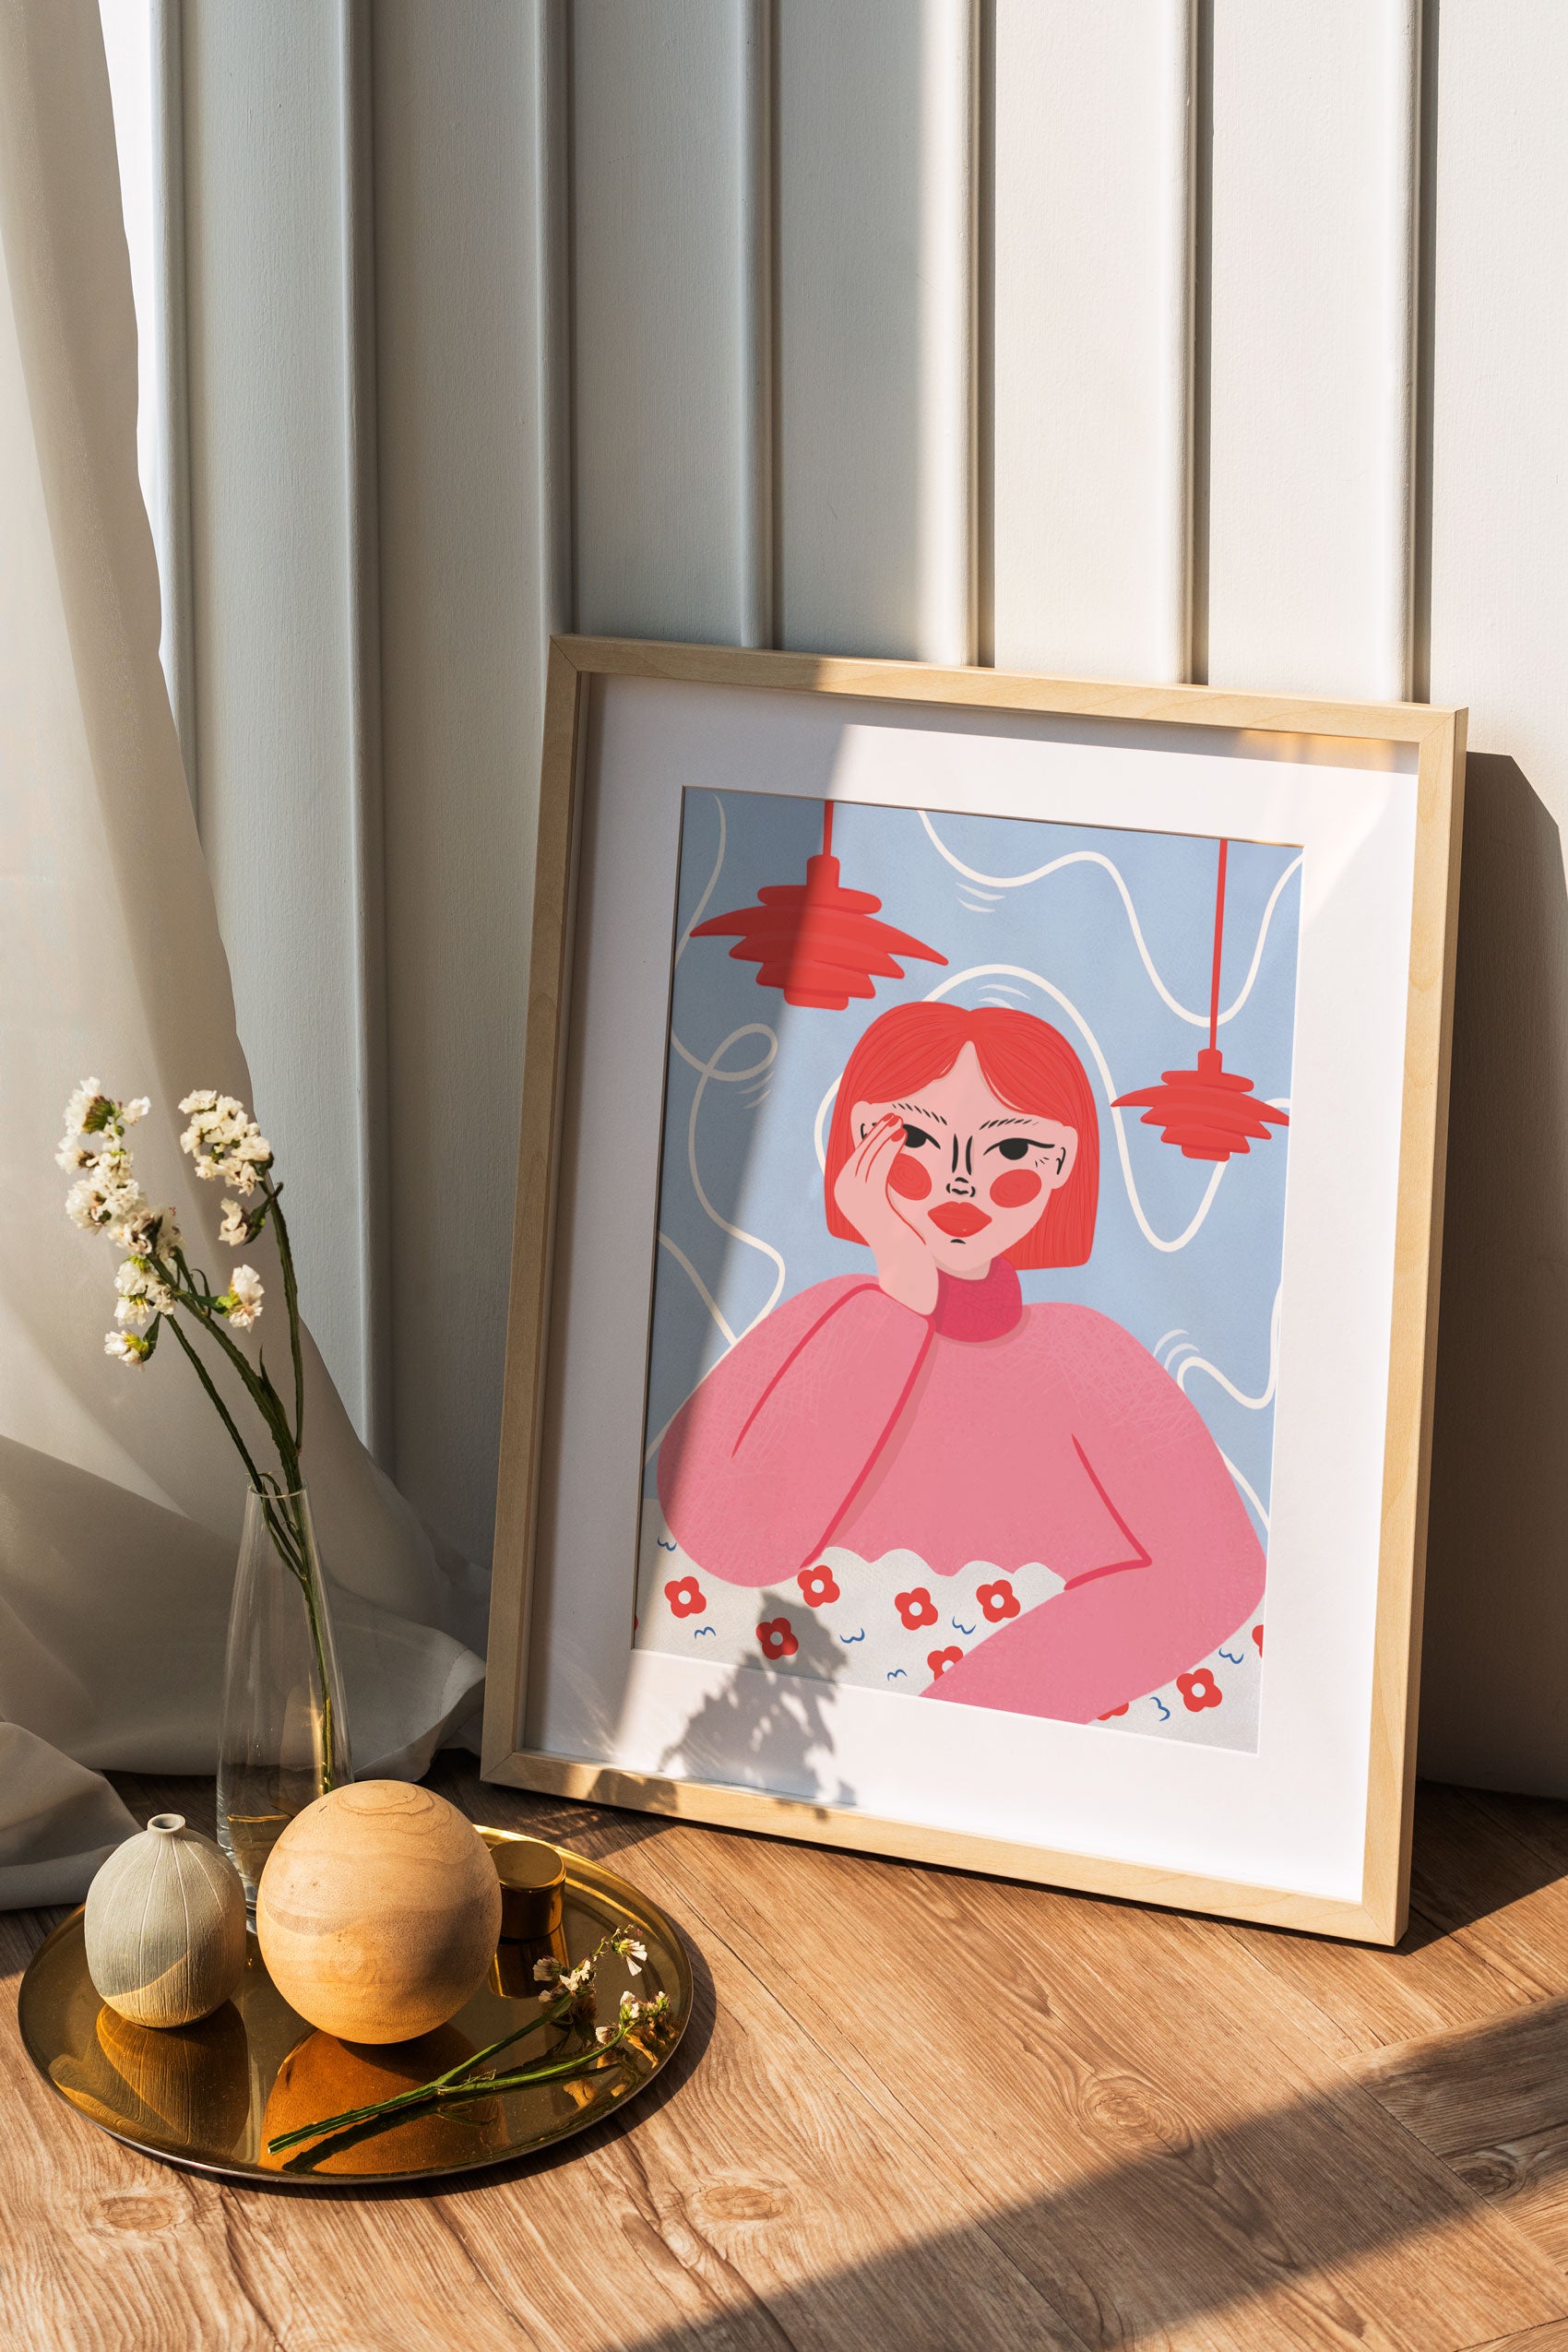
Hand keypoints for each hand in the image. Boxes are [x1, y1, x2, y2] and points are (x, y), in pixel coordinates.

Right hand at [833, 1113, 937, 1315]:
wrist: (906, 1266)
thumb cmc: (903, 1234)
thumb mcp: (888, 1202)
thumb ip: (883, 1182)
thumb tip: (889, 1153)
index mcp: (846, 1194)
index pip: (856, 1158)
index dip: (869, 1137)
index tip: (884, 1121)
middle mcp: (846, 1197)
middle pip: (860, 1155)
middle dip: (875, 1133)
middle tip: (892, 1115)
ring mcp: (856, 1202)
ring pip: (868, 1160)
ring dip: (883, 1137)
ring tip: (899, 1122)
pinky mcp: (870, 1205)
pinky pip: (878, 1170)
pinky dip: (889, 1150)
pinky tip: (902, 1138)